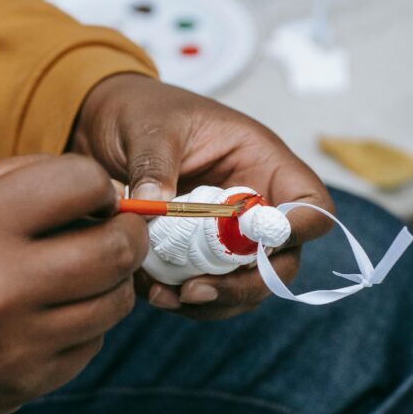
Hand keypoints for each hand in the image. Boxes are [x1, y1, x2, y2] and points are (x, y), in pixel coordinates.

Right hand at [0, 155, 146, 413]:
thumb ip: (7, 182)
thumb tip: (90, 184)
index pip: (78, 183)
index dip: (94, 183)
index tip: (87, 194)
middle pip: (115, 249)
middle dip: (127, 231)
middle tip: (116, 228)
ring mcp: (16, 344)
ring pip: (113, 302)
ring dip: (111, 280)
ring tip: (83, 270)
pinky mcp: (23, 386)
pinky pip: (90, 345)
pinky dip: (86, 323)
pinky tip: (55, 312)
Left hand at [72, 73, 333, 320]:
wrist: (102, 126)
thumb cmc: (140, 111)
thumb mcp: (147, 128)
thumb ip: (154, 164)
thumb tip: (154, 206)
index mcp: (261, 163)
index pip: (310, 204)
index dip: (300, 229)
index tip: (262, 244)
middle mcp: (254, 205)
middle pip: (282, 261)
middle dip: (245, 284)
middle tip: (195, 290)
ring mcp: (228, 236)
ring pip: (245, 286)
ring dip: (212, 301)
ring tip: (164, 297)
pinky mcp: (197, 258)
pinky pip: (207, 291)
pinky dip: (184, 302)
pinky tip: (151, 292)